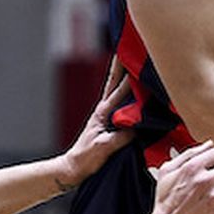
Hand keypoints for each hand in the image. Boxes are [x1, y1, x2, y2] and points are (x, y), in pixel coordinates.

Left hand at [53, 58, 134, 190]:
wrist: (74, 169)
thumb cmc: (86, 158)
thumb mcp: (105, 147)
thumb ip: (122, 135)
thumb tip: (140, 125)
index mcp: (104, 112)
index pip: (120, 88)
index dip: (130, 72)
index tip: (138, 56)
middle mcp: (105, 109)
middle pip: (117, 81)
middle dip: (125, 63)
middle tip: (132, 45)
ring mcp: (107, 115)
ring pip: (120, 90)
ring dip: (127, 74)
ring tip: (134, 58)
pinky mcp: (111, 124)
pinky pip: (123, 104)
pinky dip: (129, 92)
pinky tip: (137, 89)